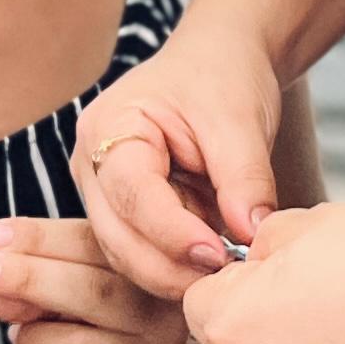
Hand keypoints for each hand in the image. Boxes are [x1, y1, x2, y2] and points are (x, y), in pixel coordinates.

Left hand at [0, 215, 193, 343]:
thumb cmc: (95, 327)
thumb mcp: (64, 289)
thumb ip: (27, 279)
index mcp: (149, 268)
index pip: (94, 244)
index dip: (38, 239)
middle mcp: (165, 316)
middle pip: (93, 292)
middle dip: (27, 279)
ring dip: (32, 341)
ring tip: (28, 339)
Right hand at [72, 18, 285, 299]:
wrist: (220, 60)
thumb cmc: (222, 76)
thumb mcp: (239, 119)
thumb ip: (244, 177)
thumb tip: (251, 235)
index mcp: (109, 126)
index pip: (131, 194)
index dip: (172, 233)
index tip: (218, 256)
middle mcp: (93, 165)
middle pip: (116, 236)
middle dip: (168, 267)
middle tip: (224, 283)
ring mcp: (105, 194)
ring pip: (126, 255)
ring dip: (174, 273)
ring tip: (225, 278)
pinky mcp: (127, 214)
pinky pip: (144, 253)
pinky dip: (177, 267)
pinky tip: (213, 272)